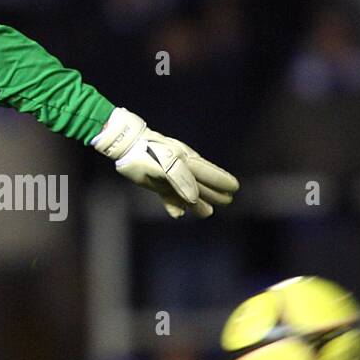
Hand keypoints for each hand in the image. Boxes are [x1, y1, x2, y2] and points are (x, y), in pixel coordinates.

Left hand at [92, 107, 238, 218]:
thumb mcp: (165, 163)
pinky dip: (174, 205)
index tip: (234, 187)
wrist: (125, 146)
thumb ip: (181, 179)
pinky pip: (168, 196)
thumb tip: (194, 198)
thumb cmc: (146, 152)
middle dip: (214, 193)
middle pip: (201, 184)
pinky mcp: (155, 182)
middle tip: (227, 201)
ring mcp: (168, 176)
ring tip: (207, 213)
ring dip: (196, 203)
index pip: (209, 173)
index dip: (222, 181)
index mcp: (186, 160)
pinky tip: (178, 214)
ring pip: (186, 192)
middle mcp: (180, 168)